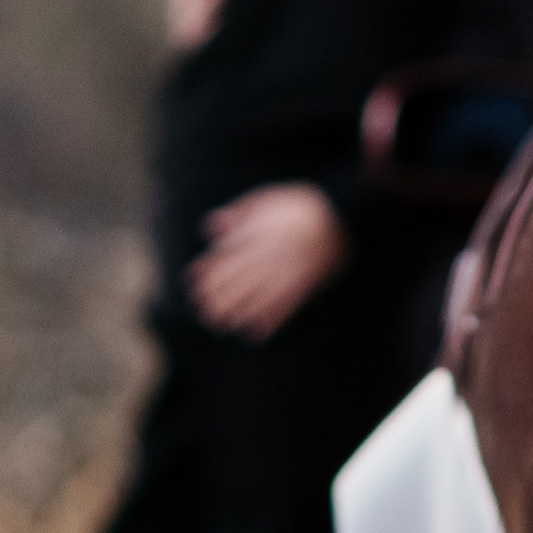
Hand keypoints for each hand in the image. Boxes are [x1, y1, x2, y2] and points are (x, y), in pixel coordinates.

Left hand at [189, 183, 345, 340]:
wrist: (341, 215)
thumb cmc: (299, 204)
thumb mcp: (264, 199)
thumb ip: (237, 214)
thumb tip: (208, 228)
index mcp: (256, 237)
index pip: (224, 258)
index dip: (206, 272)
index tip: (191, 282)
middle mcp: (267, 259)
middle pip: (235, 283)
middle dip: (216, 298)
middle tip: (201, 310)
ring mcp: (285, 275)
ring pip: (255, 300)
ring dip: (235, 314)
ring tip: (219, 325)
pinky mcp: (303, 287)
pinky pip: (283, 310)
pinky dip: (267, 324)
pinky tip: (253, 334)